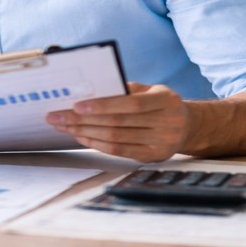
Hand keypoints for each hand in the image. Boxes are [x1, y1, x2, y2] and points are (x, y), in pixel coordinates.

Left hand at [46, 82, 189, 162]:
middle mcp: (167, 123)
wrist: (188, 126)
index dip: (103, 105)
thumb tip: (89, 89)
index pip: (131, 104)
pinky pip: (119, 151)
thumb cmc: (160, 103)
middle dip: (83, 120)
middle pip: (118, 123)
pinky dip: (97, 144)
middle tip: (57, 116)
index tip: (76, 105)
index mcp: (165, 100)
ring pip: (116, 139)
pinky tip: (81, 136)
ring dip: (85, 132)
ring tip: (64, 126)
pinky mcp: (153, 157)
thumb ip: (125, 89)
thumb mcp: (150, 89)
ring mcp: (162, 143)